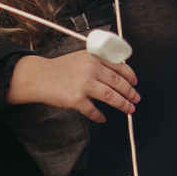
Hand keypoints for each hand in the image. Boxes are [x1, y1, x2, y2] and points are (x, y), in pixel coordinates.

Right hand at [7, 50, 138, 122]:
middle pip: (118, 83)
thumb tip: (120, 75)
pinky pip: (94, 111)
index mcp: (94, 57)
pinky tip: (103, 118)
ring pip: (111, 97)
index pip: (119, 67)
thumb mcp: (81, 58)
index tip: (135, 83)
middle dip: (130, 93)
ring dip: (123, 105)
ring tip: (129, 109)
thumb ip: (98, 63)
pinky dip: (100, 116)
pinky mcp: (76, 99)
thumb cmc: (61, 69)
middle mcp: (91, 69)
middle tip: (136, 99)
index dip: (130, 76)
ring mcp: (84, 84)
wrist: (40, 77)